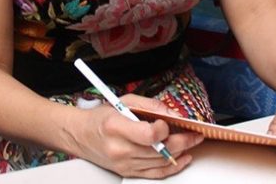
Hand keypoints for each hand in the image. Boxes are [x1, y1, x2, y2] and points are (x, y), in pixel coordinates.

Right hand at [69, 93, 203, 178]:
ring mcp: (124, 164)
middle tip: (195, 134)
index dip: (164, 129)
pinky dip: (172, 167)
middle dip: (183, 141)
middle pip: (160, 150)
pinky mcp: (127, 172)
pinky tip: (183, 158)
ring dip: (181, 153)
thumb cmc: (101, 117)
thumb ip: (150, 105)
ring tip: (191, 142)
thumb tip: (172, 113)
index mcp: (116, 127)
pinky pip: (155, 173)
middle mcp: (120, 149)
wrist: (80, 135)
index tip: (169, 122)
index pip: (149, 134)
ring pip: (161, 163)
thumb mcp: (124, 101)